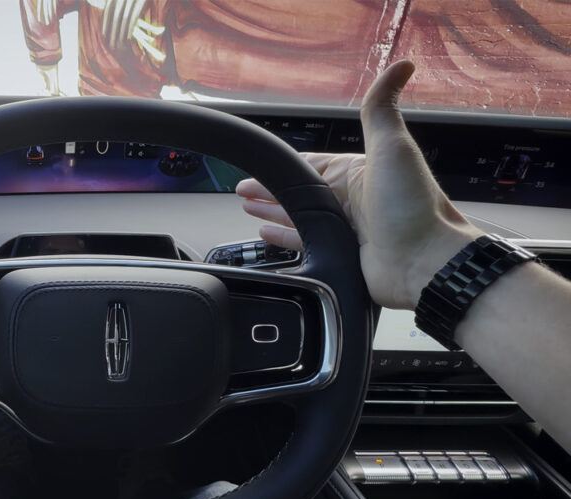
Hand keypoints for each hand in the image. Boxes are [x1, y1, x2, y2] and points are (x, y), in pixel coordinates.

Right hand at [237, 61, 482, 309]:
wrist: (426, 261)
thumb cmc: (413, 205)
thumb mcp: (392, 146)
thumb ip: (381, 108)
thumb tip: (401, 66)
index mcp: (357, 173)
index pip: (310, 164)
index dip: (282, 166)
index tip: (256, 167)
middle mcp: (351, 201)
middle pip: (299, 192)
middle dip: (269, 190)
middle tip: (243, 191)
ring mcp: (346, 230)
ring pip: (298, 216)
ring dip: (272, 212)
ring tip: (249, 210)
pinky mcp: (342, 256)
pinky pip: (304, 243)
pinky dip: (283, 238)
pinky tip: (267, 236)